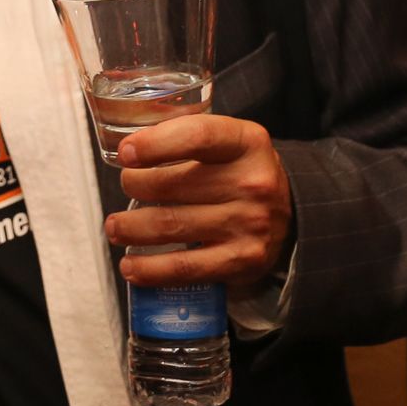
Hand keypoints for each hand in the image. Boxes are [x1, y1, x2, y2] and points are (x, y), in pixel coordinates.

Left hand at [105, 114, 292, 293]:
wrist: (290, 214)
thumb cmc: (240, 173)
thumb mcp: (226, 142)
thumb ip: (183, 136)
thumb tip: (125, 147)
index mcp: (246, 142)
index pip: (197, 137)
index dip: (154, 144)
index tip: (125, 153)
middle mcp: (252, 183)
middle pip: (172, 185)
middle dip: (134, 186)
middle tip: (127, 187)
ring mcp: (249, 224)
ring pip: (170, 226)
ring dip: (131, 228)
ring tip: (115, 227)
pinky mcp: (243, 260)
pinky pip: (185, 267)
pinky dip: (150, 269)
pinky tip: (131, 266)